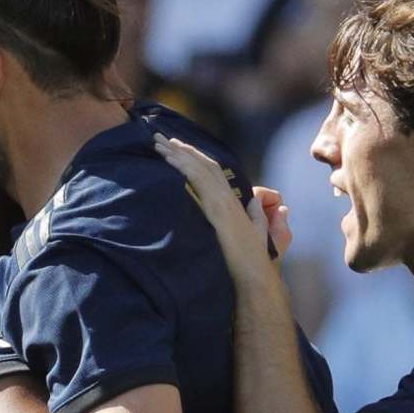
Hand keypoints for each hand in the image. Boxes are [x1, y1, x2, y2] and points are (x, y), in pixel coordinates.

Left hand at [154, 135, 279, 280]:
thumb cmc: (252, 261)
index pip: (212, 170)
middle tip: (160, 138)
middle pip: (203, 164)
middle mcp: (227, 197)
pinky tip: (168, 158)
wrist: (254, 275)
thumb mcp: (256, 232)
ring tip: (157, 143)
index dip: (194, 156)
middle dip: (181, 149)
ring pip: (198, 167)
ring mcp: (222, 202)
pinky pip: (198, 180)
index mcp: (232, 201)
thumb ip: (255, 215)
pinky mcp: (217, 209)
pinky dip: (183, 166)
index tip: (176, 147)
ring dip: (177, 153)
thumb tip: (256, 201)